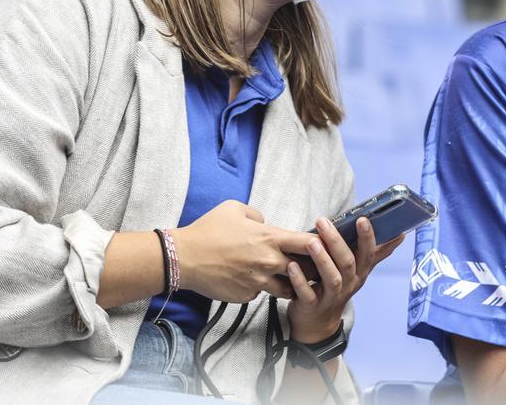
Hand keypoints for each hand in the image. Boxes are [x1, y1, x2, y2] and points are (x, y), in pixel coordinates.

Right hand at [173, 200, 316, 302]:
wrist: (182, 258)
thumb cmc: (207, 231)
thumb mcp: (234, 209)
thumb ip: (257, 215)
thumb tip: (264, 223)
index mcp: (270, 238)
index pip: (309, 243)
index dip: (320, 245)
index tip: (323, 246)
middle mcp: (269, 262)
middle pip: (305, 270)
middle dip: (309, 269)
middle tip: (308, 267)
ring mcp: (258, 281)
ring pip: (287, 288)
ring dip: (287, 283)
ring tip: (283, 278)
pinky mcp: (246, 295)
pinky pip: (261, 294)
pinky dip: (260, 289)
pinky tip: (249, 281)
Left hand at [284, 216, 402, 343]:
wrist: (318, 323)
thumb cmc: (338, 288)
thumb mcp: (359, 271)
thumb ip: (376, 253)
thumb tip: (401, 235)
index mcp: (360, 273)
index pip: (368, 254)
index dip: (367, 238)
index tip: (362, 219)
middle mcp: (349, 284)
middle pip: (348, 262)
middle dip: (336, 241)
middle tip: (323, 221)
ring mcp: (332, 297)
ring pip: (332, 278)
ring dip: (322, 259)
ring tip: (311, 242)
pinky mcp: (313, 306)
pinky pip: (307, 294)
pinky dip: (300, 280)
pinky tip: (291, 266)